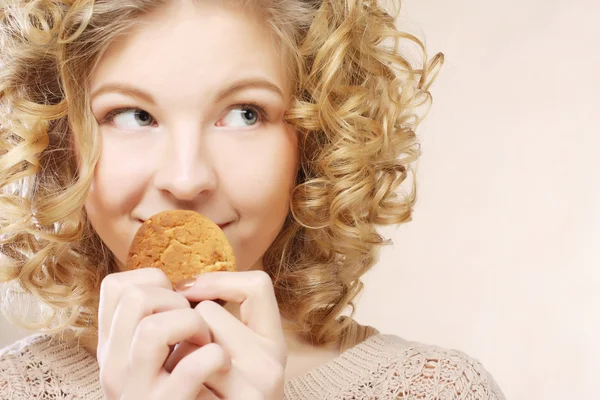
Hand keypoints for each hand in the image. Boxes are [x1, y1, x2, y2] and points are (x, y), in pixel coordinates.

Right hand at [97, 268, 231, 399]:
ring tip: (205, 343)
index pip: (116, 287)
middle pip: (136, 298)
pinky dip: (214, 357)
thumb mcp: (156, 357)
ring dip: (193, 325)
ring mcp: (139, 393)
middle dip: (177, 301)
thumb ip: (158, 325)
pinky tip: (221, 365)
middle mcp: (115, 369)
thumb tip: (183, 284)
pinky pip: (193, 367)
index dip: (155, 282)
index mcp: (113, 349)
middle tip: (195, 326)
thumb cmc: (183, 391)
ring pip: (154, 329)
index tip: (176, 302)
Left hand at [173, 270, 287, 398]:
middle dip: (189, 328)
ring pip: (190, 339)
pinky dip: (175, 382)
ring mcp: (250, 387)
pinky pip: (183, 373)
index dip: (218, 280)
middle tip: (186, 356)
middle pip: (207, 312)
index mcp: (274, 344)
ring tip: (183, 378)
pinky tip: (186, 394)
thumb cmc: (228, 397)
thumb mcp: (242, 361)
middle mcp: (269, 363)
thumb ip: (226, 327)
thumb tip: (185, 286)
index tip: (188, 288)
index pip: (258, 285)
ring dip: (176, 355)